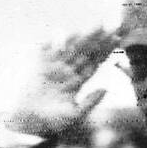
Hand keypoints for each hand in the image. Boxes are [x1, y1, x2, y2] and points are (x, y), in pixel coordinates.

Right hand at [1, 28, 117, 137]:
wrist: (28, 121)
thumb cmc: (52, 122)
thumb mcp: (74, 115)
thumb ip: (90, 103)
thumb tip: (106, 89)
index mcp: (78, 82)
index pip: (95, 63)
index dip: (106, 51)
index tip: (118, 39)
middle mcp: (69, 71)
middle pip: (87, 52)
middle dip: (99, 39)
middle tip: (112, 25)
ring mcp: (55, 67)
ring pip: (72, 49)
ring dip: (84, 37)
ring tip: (98, 26)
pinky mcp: (40, 66)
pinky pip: (49, 50)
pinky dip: (55, 42)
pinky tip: (63, 34)